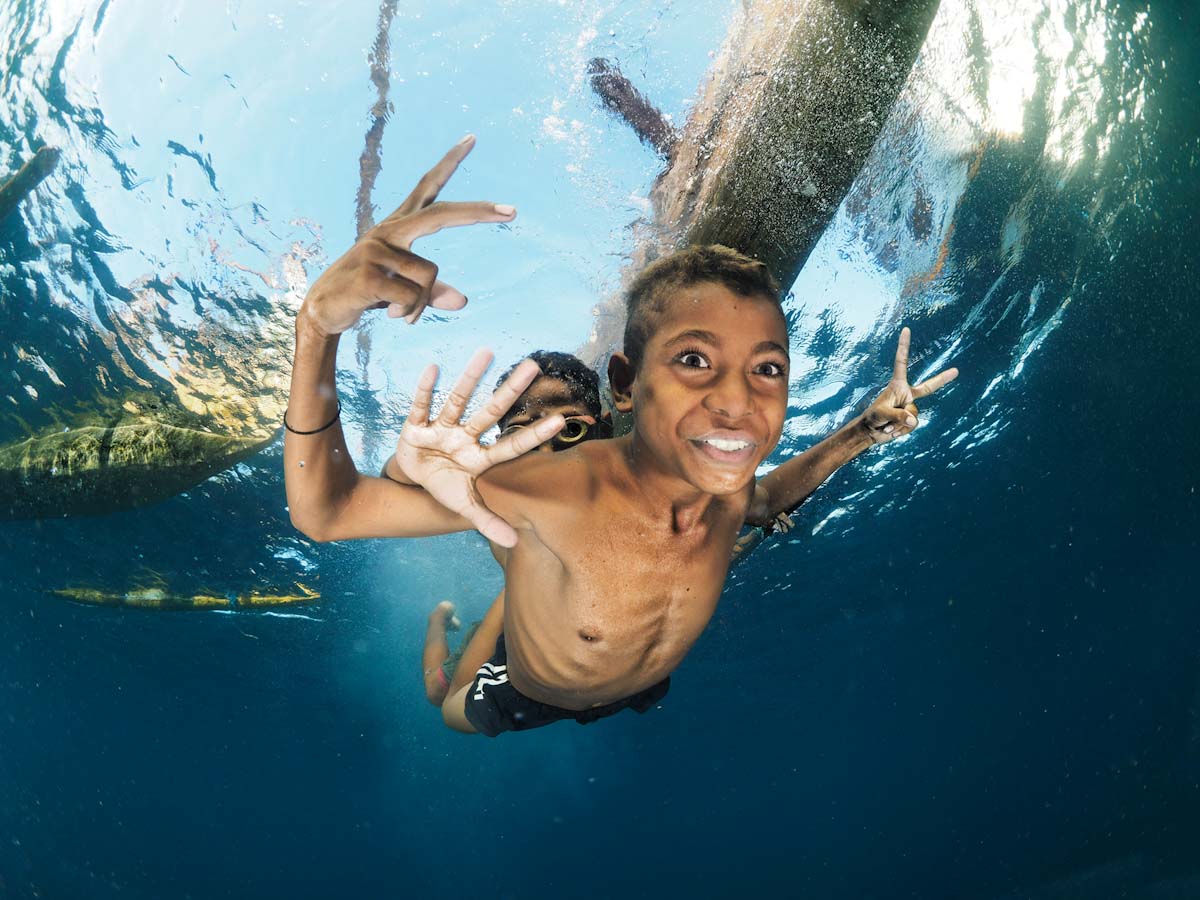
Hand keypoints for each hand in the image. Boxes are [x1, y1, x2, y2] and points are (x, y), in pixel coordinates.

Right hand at [299, 135, 516, 336]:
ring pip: (430, 275)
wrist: (323, 310)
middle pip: (441, 215)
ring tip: (401, 312)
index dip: (450, 162)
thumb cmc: (368, 293)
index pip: (428, 186)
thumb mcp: (405, 292)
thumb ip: (433, 293)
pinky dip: (409, 313)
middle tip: (513, 211)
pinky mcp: (368, 272)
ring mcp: (376, 248)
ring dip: (422, 305)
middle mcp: (389, 229)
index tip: (472, 138)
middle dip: (478, 213)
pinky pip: (412, 297)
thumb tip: (462, 301)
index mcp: (399, 226)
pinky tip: (389, 313)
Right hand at [393, 348, 564, 547]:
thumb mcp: (464, 506)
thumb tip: (516, 543)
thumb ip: (488, 522)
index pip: (512, 446)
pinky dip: (425, 390)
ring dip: (470, 378)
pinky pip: (421, 406)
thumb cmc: (444, 486)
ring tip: (487, 352)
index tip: (560, 420)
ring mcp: (442, 429)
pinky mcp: (416, 427)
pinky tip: (433, 369)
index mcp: (480, 458)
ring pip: (458, 400)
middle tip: (533, 365)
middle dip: (510, 390)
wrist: (411, 478)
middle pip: (491, 412)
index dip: (534, 435)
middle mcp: (466, 437)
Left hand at [860, 327, 957, 444]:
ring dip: (900, 424)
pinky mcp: (911, 419)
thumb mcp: (882, 414)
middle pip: (928, 387)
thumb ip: (898, 416)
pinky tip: (891, 431)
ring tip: (887, 425)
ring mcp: (910, 406)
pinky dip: (901, 431)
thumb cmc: (873, 418)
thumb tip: (913, 420)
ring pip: (914, 416)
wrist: (870, 432)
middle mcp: (906, 393)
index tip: (906, 329)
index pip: (901, 362)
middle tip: (956, 371)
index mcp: (897, 385)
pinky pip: (912, 426)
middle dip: (942, 379)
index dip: (904, 346)